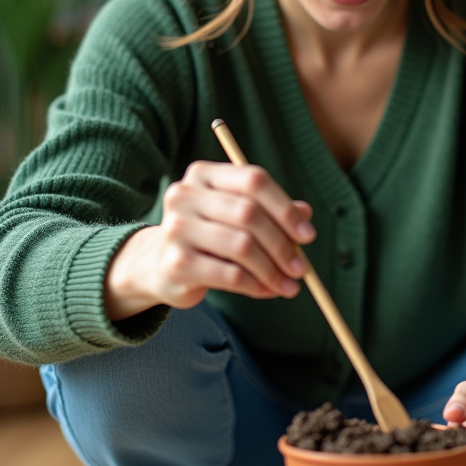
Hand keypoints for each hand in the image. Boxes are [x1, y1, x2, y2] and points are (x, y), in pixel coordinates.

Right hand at [104, 161, 316, 319]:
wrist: (158, 266)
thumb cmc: (208, 237)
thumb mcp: (236, 218)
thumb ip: (270, 212)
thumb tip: (306, 216)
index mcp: (203, 174)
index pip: (254, 180)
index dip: (285, 208)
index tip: (308, 235)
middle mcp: (185, 195)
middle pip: (249, 213)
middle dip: (283, 244)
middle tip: (301, 268)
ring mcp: (176, 228)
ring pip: (242, 246)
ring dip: (272, 270)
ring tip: (288, 285)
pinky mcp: (176, 262)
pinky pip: (230, 274)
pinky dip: (255, 285)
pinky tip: (265, 290)